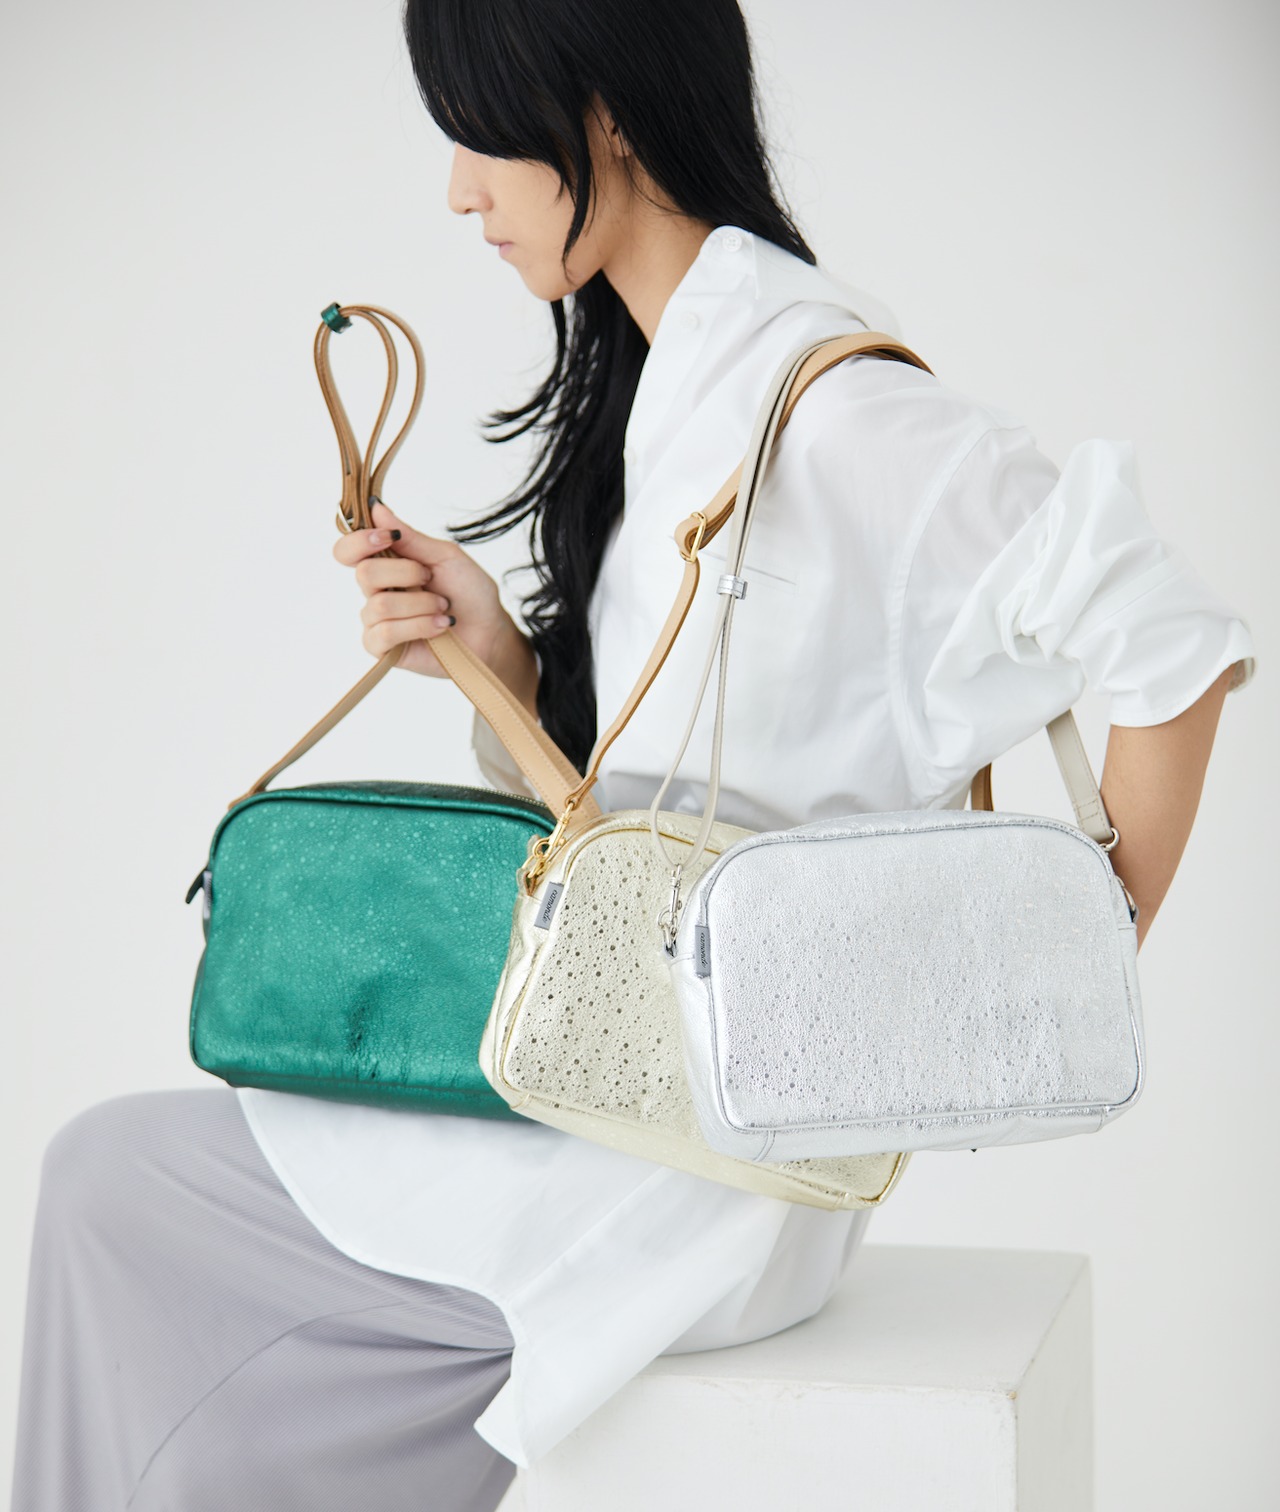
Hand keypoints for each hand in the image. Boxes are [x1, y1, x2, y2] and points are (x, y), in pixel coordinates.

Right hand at [331, 500, 537, 710]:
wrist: (489, 632)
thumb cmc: (469, 593)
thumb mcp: (445, 557)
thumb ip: (411, 537)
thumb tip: (376, 508)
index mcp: (386, 565)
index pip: (348, 551)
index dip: (360, 541)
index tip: (388, 537)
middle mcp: (375, 591)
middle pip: (364, 574)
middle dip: (406, 573)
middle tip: (430, 579)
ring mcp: (376, 621)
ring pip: (380, 605)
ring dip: (422, 604)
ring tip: (443, 608)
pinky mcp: (383, 649)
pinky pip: (385, 633)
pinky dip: (420, 626)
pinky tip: (440, 627)